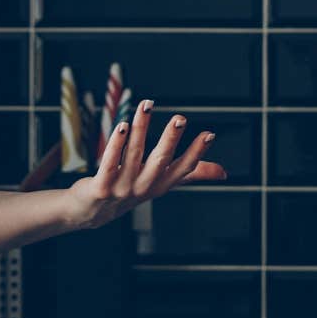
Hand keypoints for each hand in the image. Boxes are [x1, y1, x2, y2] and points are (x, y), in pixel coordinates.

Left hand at [62, 100, 225, 231]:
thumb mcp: (162, 183)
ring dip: (141, 129)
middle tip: (180, 118)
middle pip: (160, 161)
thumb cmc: (130, 191)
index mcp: (160, 184)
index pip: (183, 169)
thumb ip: (190, 174)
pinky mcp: (101, 187)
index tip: (209, 134)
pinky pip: (109, 163)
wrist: (93, 211)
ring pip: (133, 154)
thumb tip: (223, 172)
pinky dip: (116, 144)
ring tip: (147, 106)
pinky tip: (122, 125)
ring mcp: (122, 188)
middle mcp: (144, 187)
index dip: (196, 153)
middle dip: (170, 139)